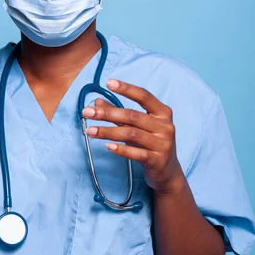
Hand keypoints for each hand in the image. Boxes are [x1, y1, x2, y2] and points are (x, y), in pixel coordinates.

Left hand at [82, 78, 183, 193]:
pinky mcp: (158, 160)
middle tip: (87, 112)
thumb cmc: (150, 144)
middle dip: (108, 113)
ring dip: (108, 132)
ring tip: (89, 130)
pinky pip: (137, 154)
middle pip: (133, 116)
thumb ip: (118, 114)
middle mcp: (165, 126)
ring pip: (132, 134)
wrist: (167, 172)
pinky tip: (107, 146)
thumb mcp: (136, 127)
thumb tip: (97, 102)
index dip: (127, 88)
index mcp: (162, 113)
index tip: (108, 83)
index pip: (144, 96)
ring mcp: (163, 144)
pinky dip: (121, 150)